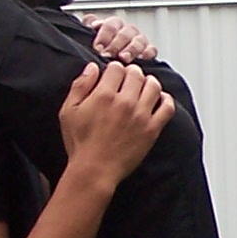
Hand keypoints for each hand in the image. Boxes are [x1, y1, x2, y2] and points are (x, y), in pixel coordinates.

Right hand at [57, 60, 173, 189]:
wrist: (95, 170)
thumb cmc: (80, 143)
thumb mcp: (68, 111)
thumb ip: (80, 86)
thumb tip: (92, 67)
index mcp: (104, 95)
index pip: (117, 68)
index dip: (114, 70)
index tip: (113, 75)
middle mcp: (125, 102)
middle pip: (136, 74)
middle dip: (131, 74)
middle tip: (128, 80)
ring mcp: (141, 115)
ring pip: (153, 86)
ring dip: (148, 82)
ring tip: (143, 87)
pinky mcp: (152, 129)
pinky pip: (167, 107)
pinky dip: (165, 99)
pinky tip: (159, 99)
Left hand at [82, 14, 158, 62]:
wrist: (109, 65)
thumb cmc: (99, 51)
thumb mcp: (88, 38)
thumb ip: (87, 28)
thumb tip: (89, 24)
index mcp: (113, 26)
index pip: (110, 25)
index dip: (104, 35)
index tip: (97, 47)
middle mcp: (126, 31)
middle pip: (125, 32)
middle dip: (116, 44)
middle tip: (108, 55)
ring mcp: (138, 41)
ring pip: (139, 40)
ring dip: (131, 49)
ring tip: (123, 59)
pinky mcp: (148, 52)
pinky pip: (151, 50)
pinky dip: (147, 54)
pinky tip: (140, 60)